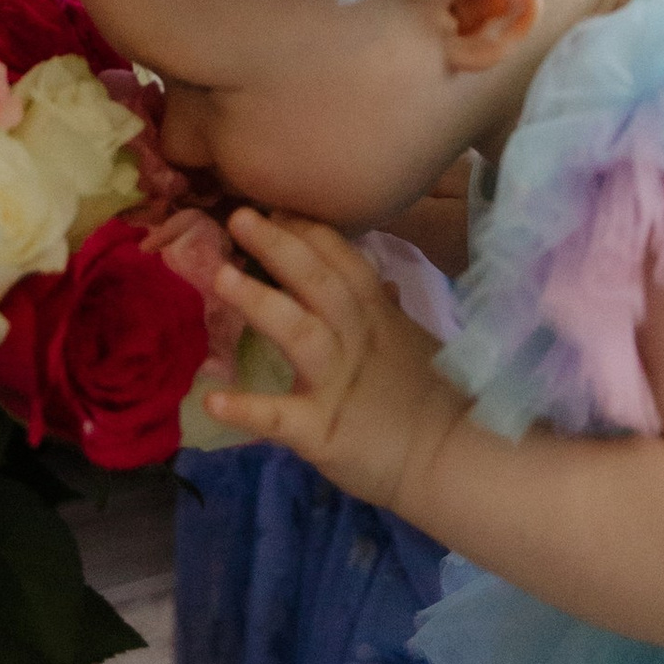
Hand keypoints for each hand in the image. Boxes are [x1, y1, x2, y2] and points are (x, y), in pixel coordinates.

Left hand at [198, 209, 467, 519]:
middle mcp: (355, 338)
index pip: (341, 260)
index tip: (274, 204)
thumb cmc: (429, 401)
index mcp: (376, 316)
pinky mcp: (321, 430)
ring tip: (219, 277)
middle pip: (318, 281)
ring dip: (260, 302)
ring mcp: (337, 383)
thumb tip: (383, 281)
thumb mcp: (412, 344)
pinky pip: (280, 417)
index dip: (307, 231)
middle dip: (279, 246)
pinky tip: (211, 399)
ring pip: (299, 332)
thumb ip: (387, 311)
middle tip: (240, 216)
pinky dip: (246, 408)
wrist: (452, 459)